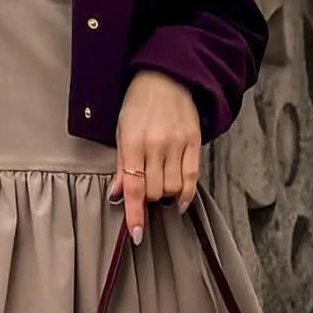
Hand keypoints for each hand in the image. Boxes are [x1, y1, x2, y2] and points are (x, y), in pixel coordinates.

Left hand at [111, 70, 200, 244]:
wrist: (166, 77)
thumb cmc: (137, 105)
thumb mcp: (121, 130)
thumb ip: (121, 165)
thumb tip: (117, 195)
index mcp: (133, 142)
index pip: (134, 187)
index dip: (135, 214)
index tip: (136, 234)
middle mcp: (157, 145)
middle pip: (154, 191)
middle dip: (147, 199)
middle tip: (143, 193)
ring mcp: (178, 144)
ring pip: (173, 188)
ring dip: (164, 196)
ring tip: (159, 187)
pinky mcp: (195, 142)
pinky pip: (192, 178)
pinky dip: (186, 195)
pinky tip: (178, 201)